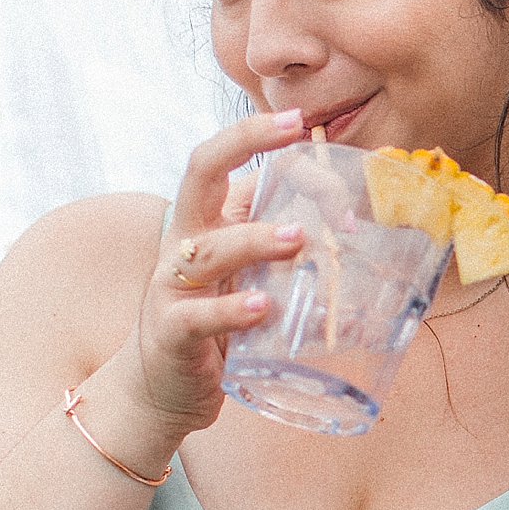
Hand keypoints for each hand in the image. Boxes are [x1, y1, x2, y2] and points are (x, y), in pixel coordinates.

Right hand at [120, 110, 313, 438]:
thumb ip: (283, 249)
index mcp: (202, 222)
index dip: (256, 136)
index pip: (221, 161)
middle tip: (293, 129)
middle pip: (199, 174)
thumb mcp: (246, 276)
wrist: (157, 390)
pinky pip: (198, 316)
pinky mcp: (171, 333)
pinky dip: (230, 310)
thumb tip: (351, 227)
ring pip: (208, 249)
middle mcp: (182, 243)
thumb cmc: (214, 323)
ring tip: (297, 239)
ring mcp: (171, 287)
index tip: (300, 119)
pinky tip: (261, 307)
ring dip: (254, 239)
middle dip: (242, 142)